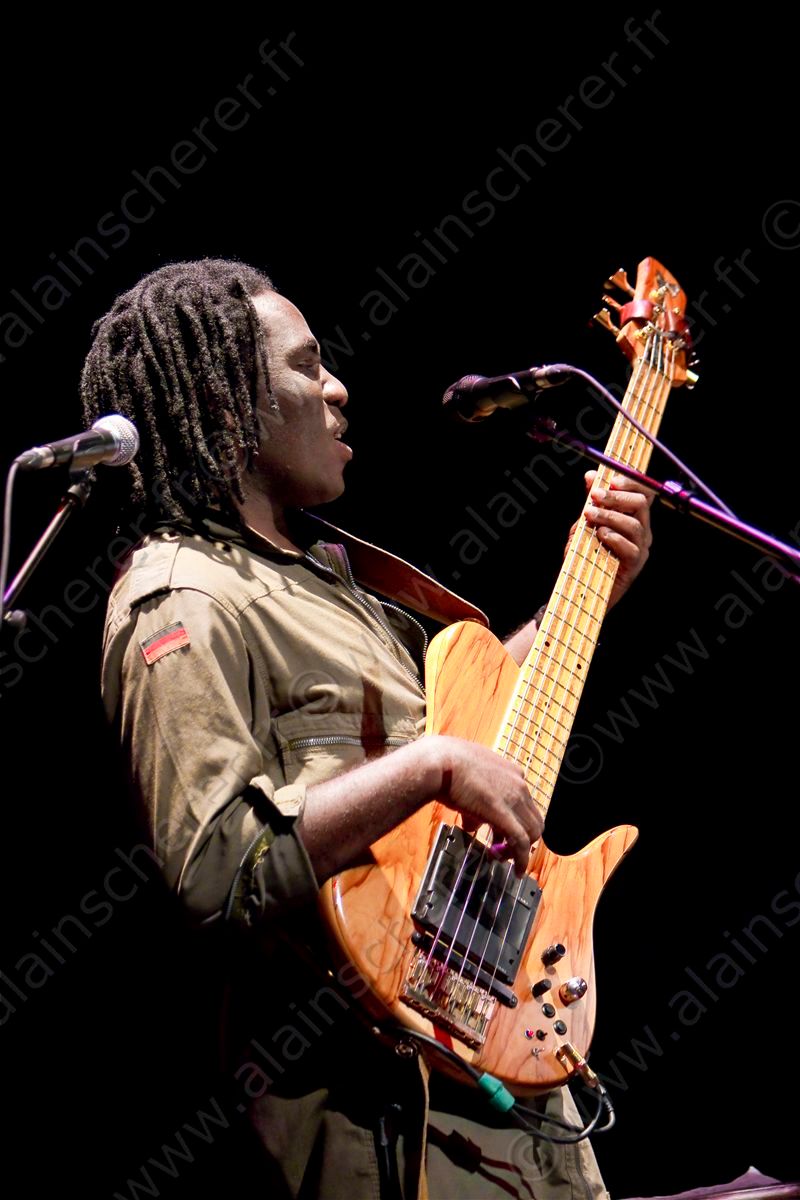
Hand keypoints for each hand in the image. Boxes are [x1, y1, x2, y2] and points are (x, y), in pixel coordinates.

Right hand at [430, 736, 543, 874]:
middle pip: (533, 819)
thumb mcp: (468, 780)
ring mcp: (514, 798)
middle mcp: (519, 784)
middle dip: (522, 838)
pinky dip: (522, 859)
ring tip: (503, 859)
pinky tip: (517, 870)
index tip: (503, 833)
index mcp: (511, 772)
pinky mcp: (504, 814)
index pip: (525, 803)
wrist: (440, 762)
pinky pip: (521, 842)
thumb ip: (476, 801)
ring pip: (532, 832)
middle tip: (504, 848)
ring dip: (520, 850)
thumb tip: (473, 824)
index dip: (516, 821)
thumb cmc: (447, 765)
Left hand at [578, 470, 653, 608]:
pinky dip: (614, 538)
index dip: (631, 482)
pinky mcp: (635, 566)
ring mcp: (641, 549)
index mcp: (634, 517)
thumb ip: (592, 502)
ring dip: (609, 516)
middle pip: (641, 504)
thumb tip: (591, 475)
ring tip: (590, 515)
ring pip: (634, 525)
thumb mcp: (586, 523)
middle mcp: (642, 531)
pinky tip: (600, 535)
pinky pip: (632, 548)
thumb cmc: (586, 555)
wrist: (580, 587)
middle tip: (594, 496)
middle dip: (616, 497)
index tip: (610, 479)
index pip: (643, 493)